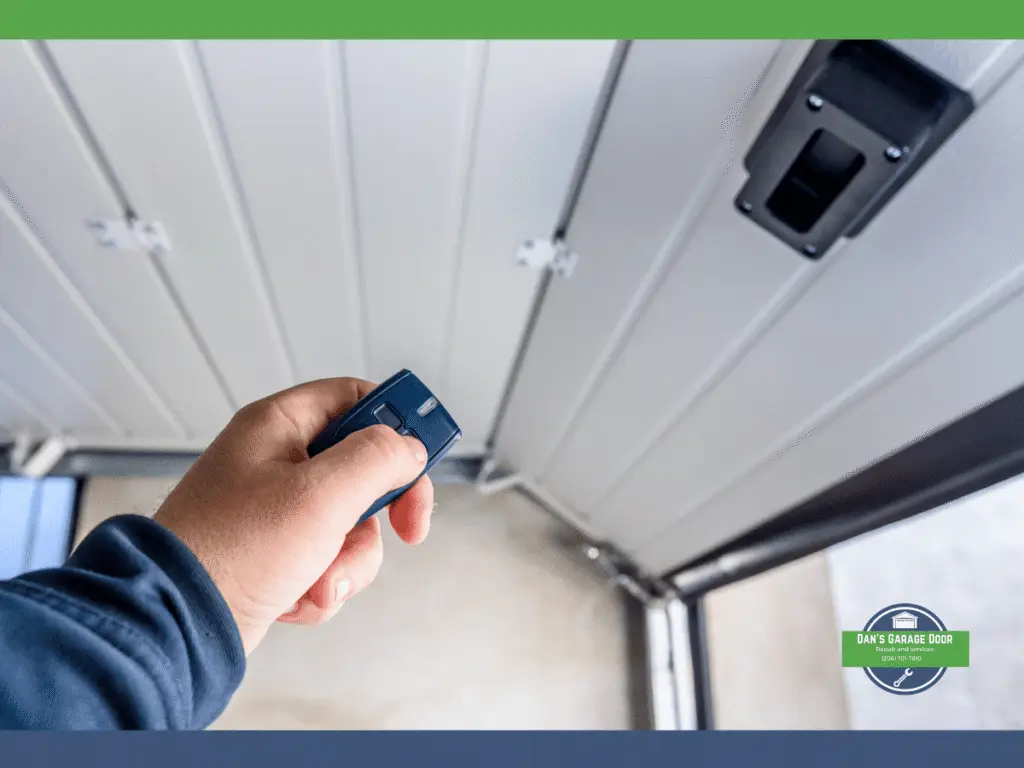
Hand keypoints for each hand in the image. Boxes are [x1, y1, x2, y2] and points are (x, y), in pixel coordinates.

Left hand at [153, 378, 433, 653]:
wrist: (175, 625)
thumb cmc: (232, 551)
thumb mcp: (320, 494)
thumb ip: (377, 459)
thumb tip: (410, 448)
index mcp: (279, 426)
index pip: (355, 398)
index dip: (397, 422)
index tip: (424, 457)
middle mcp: (277, 461)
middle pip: (364, 468)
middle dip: (380, 512)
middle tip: (407, 528)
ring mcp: (277, 511)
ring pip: (352, 523)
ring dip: (348, 561)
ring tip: (317, 580)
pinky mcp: (276, 554)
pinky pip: (328, 560)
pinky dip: (322, 585)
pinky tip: (295, 598)